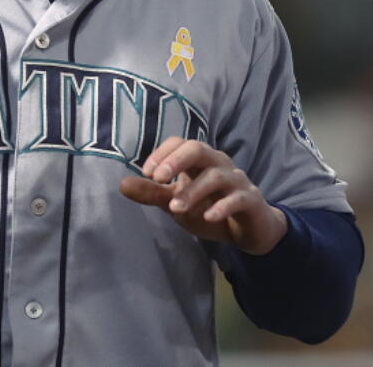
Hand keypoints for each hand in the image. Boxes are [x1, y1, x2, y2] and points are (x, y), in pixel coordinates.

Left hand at [119, 137, 287, 254]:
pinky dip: (222, 207)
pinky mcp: (251, 201)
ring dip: (193, 191)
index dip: (162, 153)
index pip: (180, 143)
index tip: (146, 173)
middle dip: (176, 160)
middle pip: (198, 148)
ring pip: (216, 176)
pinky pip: (239, 198)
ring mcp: (237, 181)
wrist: (250, 230)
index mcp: (198, 160)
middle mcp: (218, 164)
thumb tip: (121, 185)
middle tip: (158, 179)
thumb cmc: (209, 208)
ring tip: (174, 208)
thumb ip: (152, 193)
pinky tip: (207, 217)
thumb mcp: (176, 202)